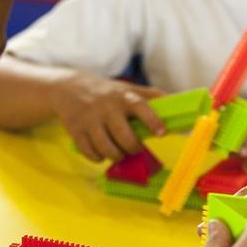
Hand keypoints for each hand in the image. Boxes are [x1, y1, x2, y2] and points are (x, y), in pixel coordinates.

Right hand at [50, 71, 166, 161]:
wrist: (67, 88)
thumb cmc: (106, 93)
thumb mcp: (127, 89)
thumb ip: (151, 96)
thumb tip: (178, 102)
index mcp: (123, 97)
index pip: (141, 107)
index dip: (153, 121)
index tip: (162, 133)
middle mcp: (107, 108)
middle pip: (125, 137)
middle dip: (133, 148)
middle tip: (134, 147)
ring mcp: (90, 121)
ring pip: (108, 150)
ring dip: (117, 156)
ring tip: (119, 152)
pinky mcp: (76, 132)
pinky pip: (92, 154)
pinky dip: (99, 158)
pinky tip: (102, 151)